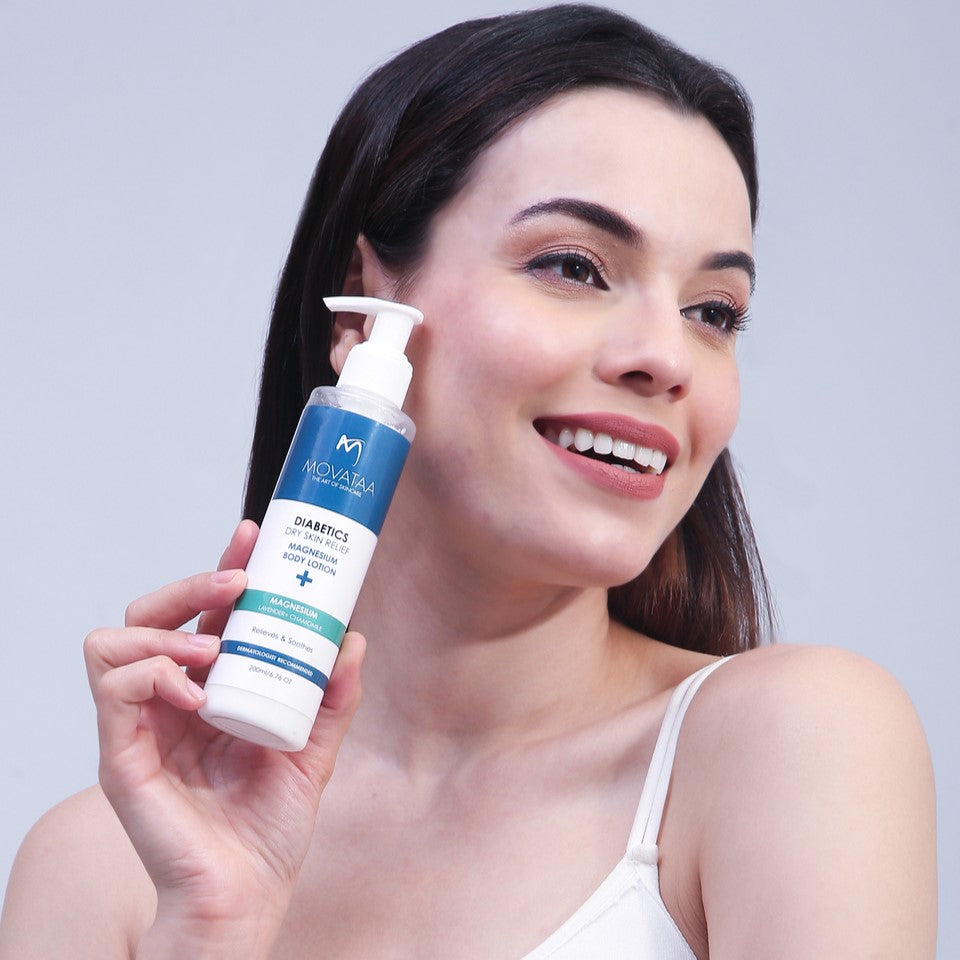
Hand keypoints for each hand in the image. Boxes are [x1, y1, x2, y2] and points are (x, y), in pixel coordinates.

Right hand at [84, 520, 364, 953]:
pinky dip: (153, 675)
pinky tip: (195, 694)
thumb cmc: (270, 824)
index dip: (221, 570)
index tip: (251, 537)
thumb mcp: (315, 748)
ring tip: (213, 652)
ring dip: (167, 629)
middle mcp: (170, 699)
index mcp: (210, 688)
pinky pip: (114, 690)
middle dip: (191, 585)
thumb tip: (353, 640)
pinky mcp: (121, 755)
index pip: (203, 615)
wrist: (249, 890)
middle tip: (236, 584)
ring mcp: (142, 725)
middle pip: (151, 612)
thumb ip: (334, 696)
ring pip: (116, 640)